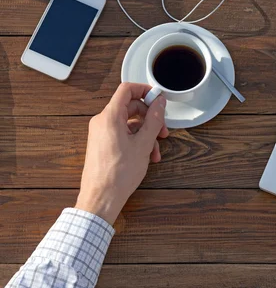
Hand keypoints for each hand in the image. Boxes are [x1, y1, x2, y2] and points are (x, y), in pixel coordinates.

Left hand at [75, 83, 168, 223]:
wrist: (101, 197)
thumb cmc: (119, 174)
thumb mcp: (143, 144)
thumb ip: (153, 120)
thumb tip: (159, 103)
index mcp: (110, 117)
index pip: (127, 90)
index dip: (145, 90)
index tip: (158, 99)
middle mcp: (102, 122)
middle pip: (130, 108)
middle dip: (150, 118)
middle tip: (163, 131)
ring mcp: (101, 133)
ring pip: (128, 124)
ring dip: (145, 133)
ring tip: (155, 150)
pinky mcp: (102, 144)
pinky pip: (122, 134)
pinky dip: (136, 141)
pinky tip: (146, 156)